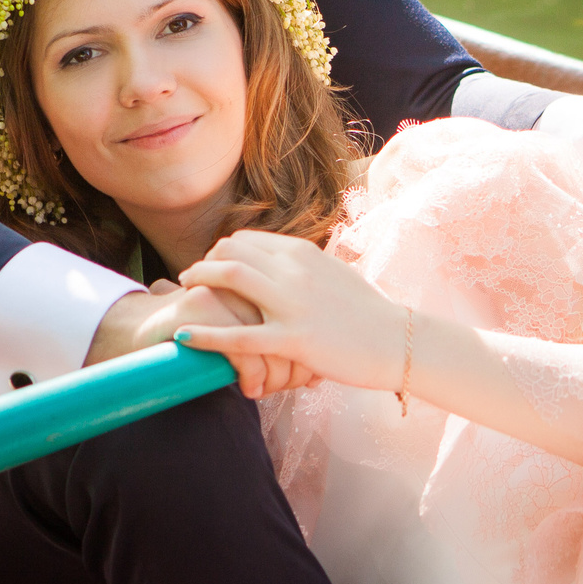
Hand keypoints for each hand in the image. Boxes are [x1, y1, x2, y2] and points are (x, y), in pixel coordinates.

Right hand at [89, 281, 305, 398]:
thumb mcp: (245, 320)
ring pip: (271, 340)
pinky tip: (251, 389)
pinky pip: (243, 347)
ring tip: (268, 390)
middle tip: (289, 387)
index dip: (311, 351)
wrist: (146, 324)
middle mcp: (247, 278)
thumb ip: (276, 330)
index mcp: (264, 274)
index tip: (309, 376)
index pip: (305, 314)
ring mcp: (223, 289)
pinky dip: (252, 376)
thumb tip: (316, 374)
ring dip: (277, 376)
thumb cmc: (206, 330)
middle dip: (299, 366)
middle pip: (294, 327)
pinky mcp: (200, 306)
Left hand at [175, 230, 413, 395]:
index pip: (246, 241)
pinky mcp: (293, 340)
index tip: (212, 268)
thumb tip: (286, 266)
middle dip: (204, 264)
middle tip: (190, 280)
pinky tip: (182, 338)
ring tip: (183, 295)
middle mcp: (295, 270)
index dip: (222, 253)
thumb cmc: (370, 315)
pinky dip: (205, 335)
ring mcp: (293, 304)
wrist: (400, 342)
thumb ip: (306, 268)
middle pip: (231, 252)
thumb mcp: (336, 276)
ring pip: (230, 279)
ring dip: (198, 283)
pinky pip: (238, 336)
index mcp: (304, 254)